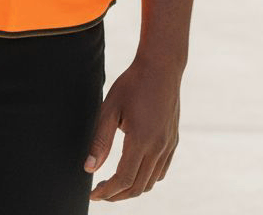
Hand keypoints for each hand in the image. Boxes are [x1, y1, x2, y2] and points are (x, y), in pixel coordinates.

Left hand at [85, 57, 181, 201]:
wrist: (161, 67)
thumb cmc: (132, 84)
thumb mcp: (110, 108)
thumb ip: (100, 140)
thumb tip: (89, 169)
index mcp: (141, 140)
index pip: (124, 179)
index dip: (107, 192)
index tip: (93, 194)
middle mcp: (158, 147)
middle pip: (138, 186)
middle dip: (117, 195)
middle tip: (101, 193)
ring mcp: (168, 145)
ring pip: (151, 181)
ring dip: (132, 188)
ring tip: (114, 184)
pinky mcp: (173, 140)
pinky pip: (161, 170)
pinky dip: (147, 178)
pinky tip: (134, 170)